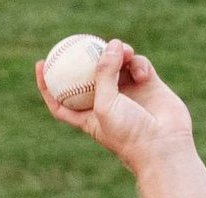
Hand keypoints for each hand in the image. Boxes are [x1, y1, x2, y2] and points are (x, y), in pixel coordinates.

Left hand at [39, 38, 194, 169]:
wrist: (164, 147)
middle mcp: (108, 103)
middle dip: (88, 58)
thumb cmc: (128, 134)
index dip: (48, 84)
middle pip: (91, 75)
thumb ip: (103, 73)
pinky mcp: (148, 85)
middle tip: (87, 42)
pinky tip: (141, 72)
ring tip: (123, 50)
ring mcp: (129, 93)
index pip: (62, 99)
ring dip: (118, 54)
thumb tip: (111, 44)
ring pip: (117, 64)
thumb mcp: (105, 104)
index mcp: (89, 116)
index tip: (41, 63)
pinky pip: (138, 65)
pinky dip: (138, 63)